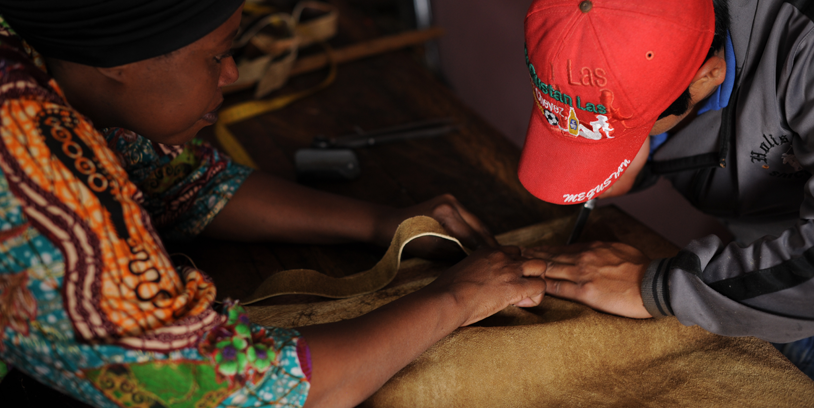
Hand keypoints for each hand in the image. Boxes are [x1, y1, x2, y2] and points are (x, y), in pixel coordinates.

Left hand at [377, 194, 497, 257]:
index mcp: (446, 212)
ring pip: (476, 222)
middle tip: (504, 259)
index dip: (485, 251)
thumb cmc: (407, 240)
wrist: (391, 224)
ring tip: (496, 254)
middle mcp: (451, 202)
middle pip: (478, 226)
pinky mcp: (450, 202)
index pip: (472, 235)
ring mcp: (451, 200)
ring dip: (485, 237)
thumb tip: (478, 262)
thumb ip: (456, 253)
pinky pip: (467, 219)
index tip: (497, 264)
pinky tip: (482, 244)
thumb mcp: (433, 250)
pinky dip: (474, 231)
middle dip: (490, 243)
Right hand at [428, 246, 546, 325]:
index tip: (504, 282)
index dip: (514, 267)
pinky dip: (535, 297)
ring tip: (523, 296)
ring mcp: (509, 270)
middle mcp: (501, 256)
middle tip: (518, 289)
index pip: (513, 251)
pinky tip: (519, 304)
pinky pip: (540, 287)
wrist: (446, 299)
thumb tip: (476, 283)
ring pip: (541, 267)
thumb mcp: (461, 272)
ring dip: (536, 282)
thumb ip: (475, 271)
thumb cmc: (447, 291)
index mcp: (487, 251)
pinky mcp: (514, 286)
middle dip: (530, 273)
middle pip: (530, 256)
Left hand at [523, 242, 651, 318]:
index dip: (545, 250)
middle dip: (532, 256)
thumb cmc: (643, 269)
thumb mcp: (621, 250)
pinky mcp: (585, 291)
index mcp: (593, 247)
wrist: (654, 284)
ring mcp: (582, 273)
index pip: (562, 248)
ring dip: (533, 269)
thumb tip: (596, 251)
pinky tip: (533, 286)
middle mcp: (584, 257)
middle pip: (551, 255)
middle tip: (516, 255)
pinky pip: (558, 288)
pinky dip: (544, 287)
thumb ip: (603, 250)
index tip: (533, 250)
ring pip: (550, 269)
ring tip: (518, 268)